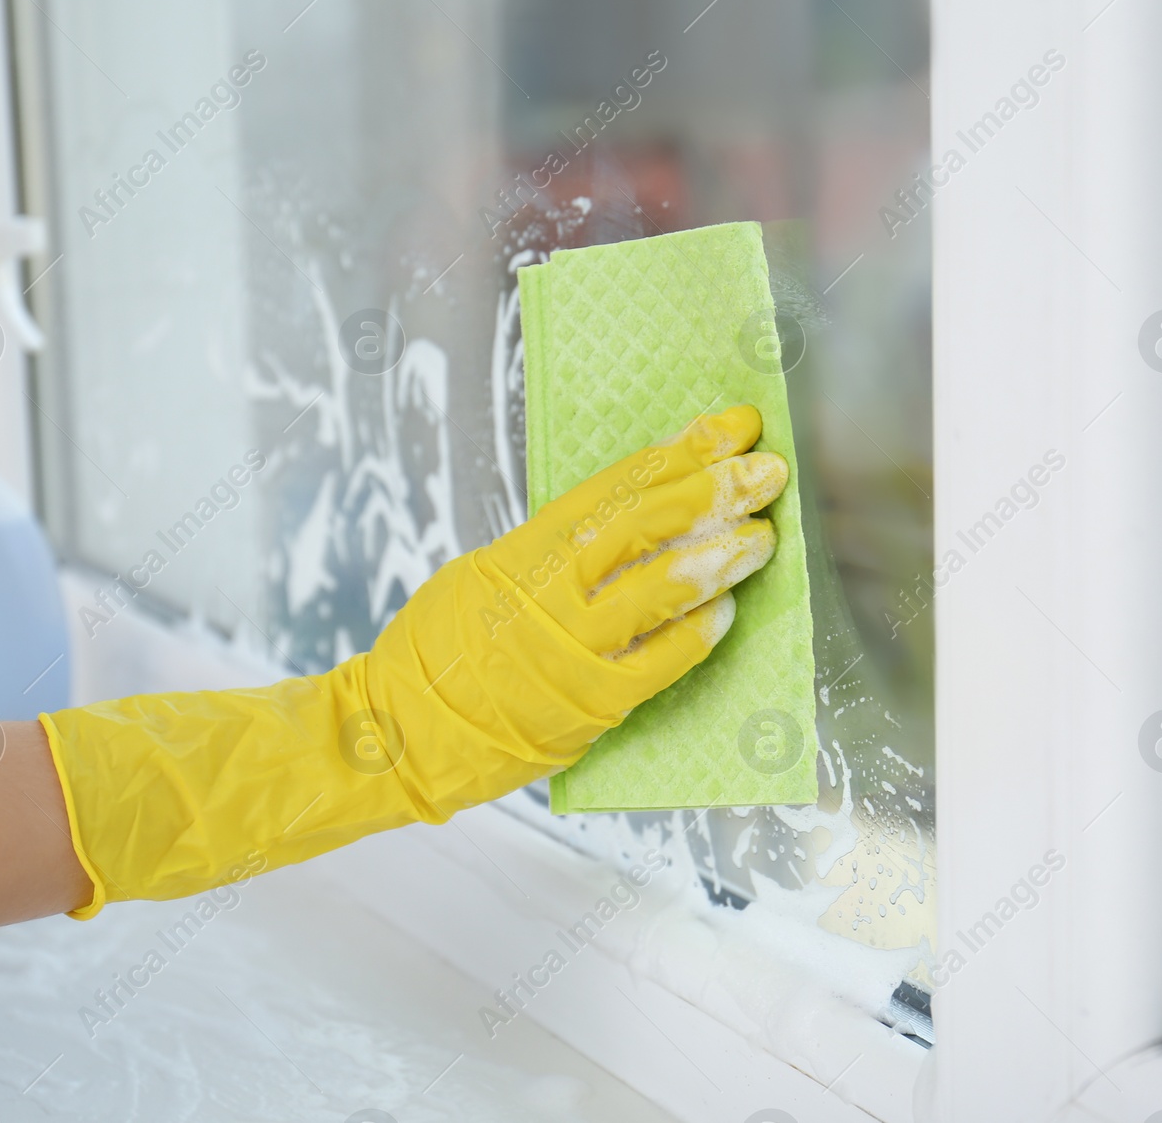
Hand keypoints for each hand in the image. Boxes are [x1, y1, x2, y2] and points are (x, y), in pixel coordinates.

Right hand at [42, 405, 788, 914]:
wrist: (396, 734)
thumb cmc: (434, 655)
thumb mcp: (481, 578)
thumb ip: (546, 552)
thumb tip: (618, 520)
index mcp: (521, 553)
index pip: (613, 488)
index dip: (675, 453)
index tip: (725, 426)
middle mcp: (547, 593)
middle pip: (644, 527)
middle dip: (710, 491)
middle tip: (766, 467)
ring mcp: (570, 649)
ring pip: (658, 590)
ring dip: (718, 558)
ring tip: (763, 534)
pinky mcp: (589, 706)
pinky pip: (657, 663)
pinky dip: (695, 635)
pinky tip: (729, 612)